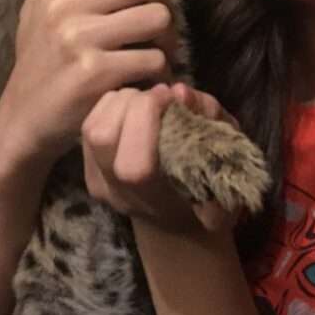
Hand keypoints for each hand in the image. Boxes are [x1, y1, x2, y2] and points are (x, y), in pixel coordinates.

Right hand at [0, 0, 176, 170]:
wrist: (24, 119)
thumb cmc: (37, 64)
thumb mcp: (34, 13)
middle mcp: (67, 7)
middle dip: (162, 3)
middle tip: (157, 28)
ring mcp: (81, 39)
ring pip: (157, 17)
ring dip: (166, 40)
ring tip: (157, 53)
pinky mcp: (95, 73)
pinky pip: (153, 59)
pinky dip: (160, 72)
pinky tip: (149, 80)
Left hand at [81, 82, 238, 230]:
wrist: (175, 223)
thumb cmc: (210, 191)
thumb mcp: (227, 157)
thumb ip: (208, 123)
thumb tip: (180, 92)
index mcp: (157, 199)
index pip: (133, 164)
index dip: (147, 118)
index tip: (172, 98)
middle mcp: (120, 194)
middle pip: (103, 137)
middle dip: (133, 102)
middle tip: (160, 96)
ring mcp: (98, 183)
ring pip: (92, 127)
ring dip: (121, 101)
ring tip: (148, 102)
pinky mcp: (86, 168)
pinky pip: (89, 124)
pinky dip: (112, 106)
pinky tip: (134, 109)